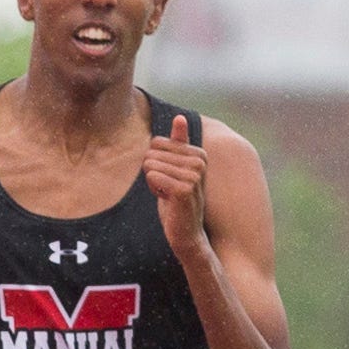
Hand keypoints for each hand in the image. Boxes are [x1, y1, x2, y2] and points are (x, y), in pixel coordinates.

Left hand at [145, 111, 207, 254]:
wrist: (186, 231)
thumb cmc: (177, 199)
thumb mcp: (176, 168)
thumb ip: (178, 143)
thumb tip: (179, 116)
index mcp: (198, 153)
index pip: (156, 143)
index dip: (155, 164)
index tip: (169, 179)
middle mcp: (199, 161)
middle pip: (151, 154)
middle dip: (153, 174)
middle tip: (168, 189)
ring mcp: (193, 175)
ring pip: (150, 166)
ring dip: (154, 184)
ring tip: (169, 195)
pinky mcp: (184, 189)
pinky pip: (152, 176)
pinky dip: (154, 190)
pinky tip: (168, 200)